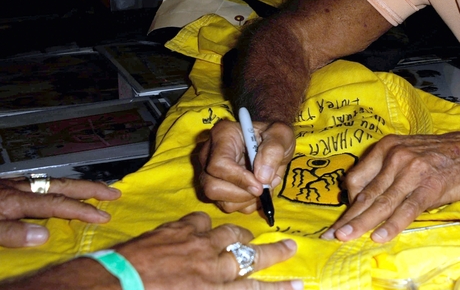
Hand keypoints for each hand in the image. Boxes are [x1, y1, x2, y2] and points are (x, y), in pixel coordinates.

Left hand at [0, 176, 119, 247]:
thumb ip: (12, 233)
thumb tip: (44, 236)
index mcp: (17, 200)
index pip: (57, 204)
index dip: (82, 209)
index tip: (104, 216)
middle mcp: (20, 188)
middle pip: (62, 185)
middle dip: (90, 188)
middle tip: (113, 191)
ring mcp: (13, 183)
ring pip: (52, 180)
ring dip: (76, 185)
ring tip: (94, 187)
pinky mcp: (5, 183)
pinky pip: (39, 181)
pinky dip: (56, 184)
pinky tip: (57, 186)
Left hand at [114, 212, 300, 289]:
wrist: (115, 286)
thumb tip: (226, 288)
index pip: (256, 289)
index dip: (279, 287)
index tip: (300, 284)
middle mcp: (212, 266)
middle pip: (251, 257)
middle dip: (274, 253)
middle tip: (291, 246)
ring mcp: (196, 244)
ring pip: (229, 233)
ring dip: (240, 234)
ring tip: (246, 234)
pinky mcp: (178, 229)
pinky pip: (199, 220)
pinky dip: (203, 224)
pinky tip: (201, 227)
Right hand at [198, 118, 294, 213]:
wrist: (271, 143)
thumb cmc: (273, 135)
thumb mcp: (281, 134)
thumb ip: (274, 150)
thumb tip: (263, 177)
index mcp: (222, 135)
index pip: (218, 164)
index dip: (239, 179)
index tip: (260, 185)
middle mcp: (209, 155)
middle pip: (212, 187)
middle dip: (241, 193)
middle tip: (263, 188)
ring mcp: (210, 173)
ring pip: (219, 200)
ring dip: (246, 199)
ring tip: (264, 185)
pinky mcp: (217, 188)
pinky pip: (228, 206)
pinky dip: (247, 203)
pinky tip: (257, 189)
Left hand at [321, 128, 459, 242]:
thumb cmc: (443, 155)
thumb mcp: (409, 153)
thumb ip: (387, 170)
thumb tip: (366, 198)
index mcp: (387, 146)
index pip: (357, 177)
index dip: (348, 201)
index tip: (341, 219)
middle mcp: (396, 156)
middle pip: (366, 192)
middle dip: (348, 217)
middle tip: (331, 235)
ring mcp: (412, 171)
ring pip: (382, 202)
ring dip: (362, 223)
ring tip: (345, 238)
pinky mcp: (429, 186)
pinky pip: (406, 208)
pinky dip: (392, 224)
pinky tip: (380, 236)